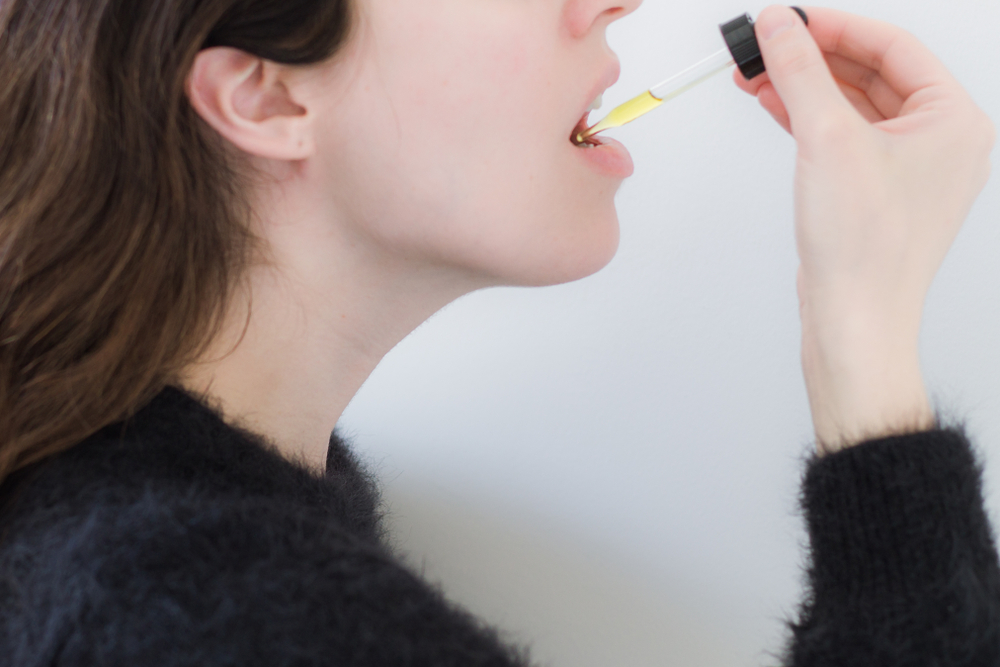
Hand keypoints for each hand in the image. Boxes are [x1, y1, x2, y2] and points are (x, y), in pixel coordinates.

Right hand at [734, 6, 994, 451]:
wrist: (853, 320)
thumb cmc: (865, 249)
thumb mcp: (827, 140)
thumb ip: (800, 72)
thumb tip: (780, 25)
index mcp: (953, 120)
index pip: (892, 47)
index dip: (835, 27)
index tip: (790, 20)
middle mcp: (937, 141)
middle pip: (870, 74)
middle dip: (812, 58)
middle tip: (766, 44)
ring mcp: (906, 169)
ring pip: (850, 107)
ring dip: (802, 88)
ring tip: (756, 73)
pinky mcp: (873, 192)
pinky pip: (841, 138)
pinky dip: (805, 120)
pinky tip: (772, 105)